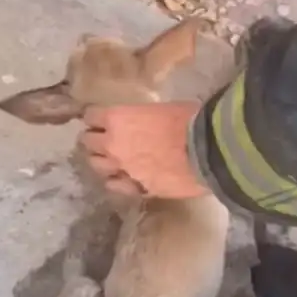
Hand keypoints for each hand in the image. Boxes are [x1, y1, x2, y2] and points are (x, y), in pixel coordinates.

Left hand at [78, 101, 210, 198]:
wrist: (208, 153)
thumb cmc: (191, 121)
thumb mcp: (163, 108)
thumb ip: (144, 117)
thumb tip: (145, 120)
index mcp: (117, 118)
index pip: (91, 116)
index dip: (95, 117)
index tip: (100, 118)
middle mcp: (112, 144)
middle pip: (87, 141)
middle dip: (93, 139)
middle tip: (102, 138)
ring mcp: (121, 169)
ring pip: (96, 165)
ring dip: (101, 160)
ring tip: (109, 159)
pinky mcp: (135, 188)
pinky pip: (114, 185)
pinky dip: (116, 181)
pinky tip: (121, 178)